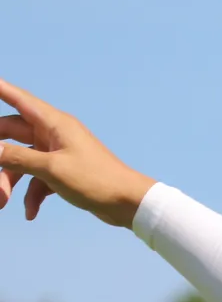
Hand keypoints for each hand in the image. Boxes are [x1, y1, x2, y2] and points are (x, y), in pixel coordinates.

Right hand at [0, 79, 156, 228]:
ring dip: (9, 180)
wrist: (128, 203)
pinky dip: (31, 194)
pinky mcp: (62, 172)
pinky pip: (37, 179)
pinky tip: (30, 212)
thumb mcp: (51, 169)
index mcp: (54, 123)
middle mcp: (54, 134)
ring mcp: (57, 153)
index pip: (18, 99)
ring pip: (21, 160)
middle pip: (10, 133)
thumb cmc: (95, 180)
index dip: (0, 88)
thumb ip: (18, 158)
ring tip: (3, 202)